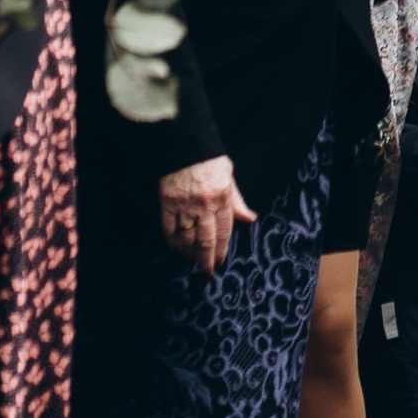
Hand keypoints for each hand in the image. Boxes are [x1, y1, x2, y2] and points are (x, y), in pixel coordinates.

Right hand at [159, 154, 257, 275]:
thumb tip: (249, 219)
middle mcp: (204, 204)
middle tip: (206, 272)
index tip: (219, 263)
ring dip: (189, 252)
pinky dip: (172, 241)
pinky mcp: (167, 203)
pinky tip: (176, 248)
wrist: (184, 144)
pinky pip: (169, 228)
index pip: (224, 231)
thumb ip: (237, 201)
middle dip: (206, 259)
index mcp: (222, 197)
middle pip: (206, 239)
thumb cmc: (209, 160)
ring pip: (187, 237)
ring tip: (192, 261)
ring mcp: (185, 205)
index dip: (221, 250)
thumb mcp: (229, 177)